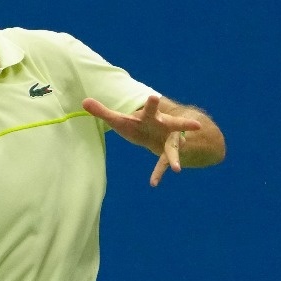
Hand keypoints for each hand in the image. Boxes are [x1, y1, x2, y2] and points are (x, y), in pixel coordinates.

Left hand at [82, 95, 201, 186]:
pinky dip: (158, 173)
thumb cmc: (135, 124)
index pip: (151, 109)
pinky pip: (163, 164)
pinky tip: (153, 183)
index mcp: (151, 116)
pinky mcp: (168, 153)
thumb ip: (102, 111)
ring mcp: (170, 140)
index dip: (152, 104)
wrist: (155, 133)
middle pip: (174, 124)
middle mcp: (165, 127)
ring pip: (175, 148)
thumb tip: (83, 101)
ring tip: (177, 169)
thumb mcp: (119, 119)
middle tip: (196, 125)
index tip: (155, 97)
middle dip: (183, 124)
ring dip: (175, 158)